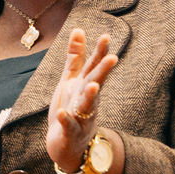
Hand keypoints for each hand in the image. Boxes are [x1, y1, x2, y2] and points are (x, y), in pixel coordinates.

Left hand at [47, 29, 116, 172]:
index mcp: (85, 86)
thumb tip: (78, 29)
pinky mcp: (70, 133)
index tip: (105, 37)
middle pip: (96, 84)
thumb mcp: (71, 80)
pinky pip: (68, 126)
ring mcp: (80, 117)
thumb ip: (76, 57)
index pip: (94, 67)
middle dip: (103, 72)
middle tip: (112, 58)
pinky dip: (66, 120)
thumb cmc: (71, 107)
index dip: (99, 52)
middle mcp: (87, 100)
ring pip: (86, 106)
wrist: (67, 144)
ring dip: (90, 96)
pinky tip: (62, 113)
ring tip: (92, 85)